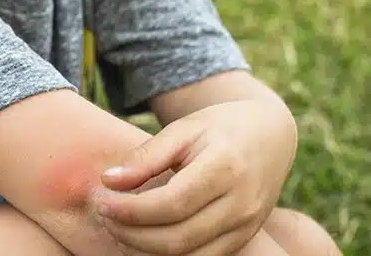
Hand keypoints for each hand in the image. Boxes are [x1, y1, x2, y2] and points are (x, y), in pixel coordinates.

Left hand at [92, 99, 296, 254]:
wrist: (270, 137)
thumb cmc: (220, 127)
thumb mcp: (184, 128)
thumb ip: (146, 156)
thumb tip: (108, 181)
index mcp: (226, 168)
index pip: (171, 203)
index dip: (130, 210)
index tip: (100, 200)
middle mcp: (241, 204)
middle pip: (177, 237)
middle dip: (130, 233)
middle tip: (103, 215)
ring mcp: (246, 227)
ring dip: (143, 249)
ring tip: (117, 227)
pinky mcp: (243, 240)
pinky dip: (166, 255)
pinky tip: (142, 237)